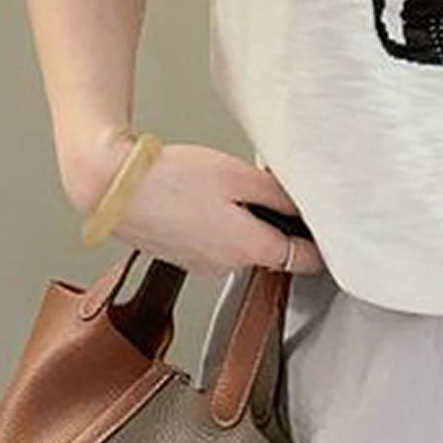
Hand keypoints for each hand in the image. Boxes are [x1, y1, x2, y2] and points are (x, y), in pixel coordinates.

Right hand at [62, 130, 325, 276]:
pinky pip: (212, 241)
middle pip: (270, 250)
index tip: (332, 234)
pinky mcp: (180, 255)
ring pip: (239, 244)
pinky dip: (215, 223)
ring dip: (243, 221)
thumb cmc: (171, 178)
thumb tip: (304, 209)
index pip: (303, 261)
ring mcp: (200, 265)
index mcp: (248, 249)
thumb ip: (277, 195)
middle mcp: (226, 266)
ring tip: (225, 188)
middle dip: (275, 224)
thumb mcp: (238, 176)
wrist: (110, 185)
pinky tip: (200, 197)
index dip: (321, 247)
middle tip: (270, 190)